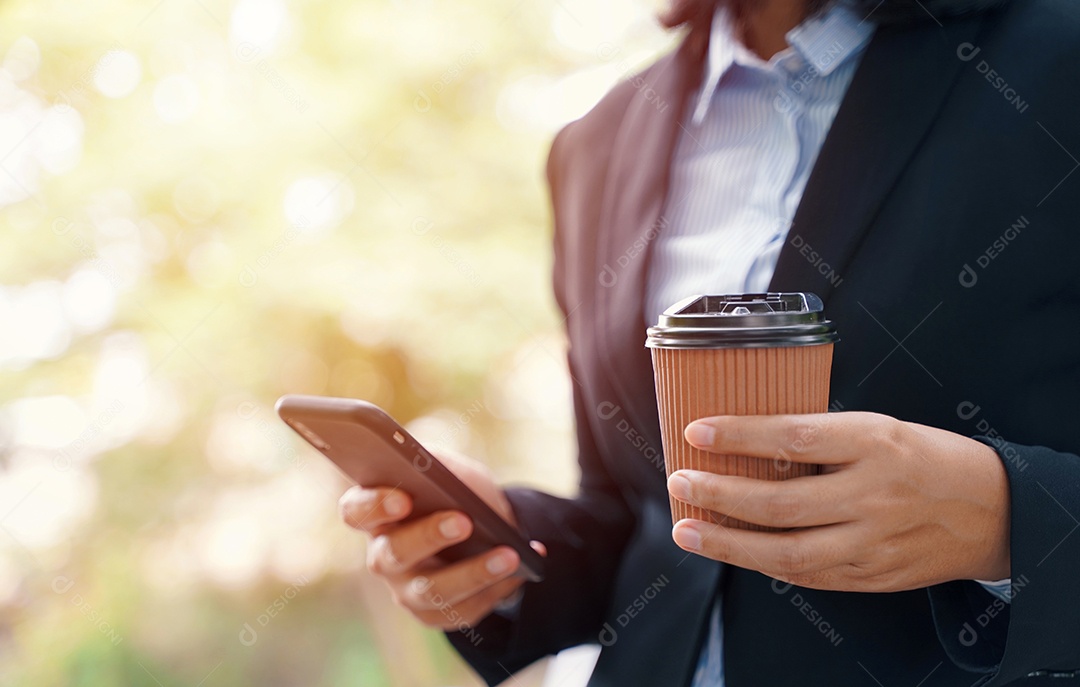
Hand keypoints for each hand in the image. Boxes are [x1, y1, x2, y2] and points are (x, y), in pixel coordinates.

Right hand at [339, 448, 541, 630]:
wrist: (487, 526)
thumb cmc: (458, 491)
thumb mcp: (450, 468)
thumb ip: (436, 464)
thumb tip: (433, 466)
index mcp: (377, 513)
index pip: (355, 511)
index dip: (374, 506)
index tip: (404, 498)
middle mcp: (383, 555)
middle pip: (392, 554)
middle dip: (428, 537)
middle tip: (464, 521)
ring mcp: (405, 589)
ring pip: (430, 590)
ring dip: (473, 572)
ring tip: (509, 555)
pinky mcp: (433, 615)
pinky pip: (461, 611)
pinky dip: (494, 589)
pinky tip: (519, 571)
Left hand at [666, 412, 1010, 591]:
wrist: (991, 511)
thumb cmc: (925, 458)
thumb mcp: (878, 427)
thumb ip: (820, 437)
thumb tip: (747, 439)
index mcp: (875, 443)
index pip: (794, 437)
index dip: (740, 435)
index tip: (697, 431)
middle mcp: (873, 495)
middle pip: (782, 503)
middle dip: (720, 494)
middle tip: (680, 482)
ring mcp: (872, 543)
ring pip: (788, 552)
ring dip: (728, 543)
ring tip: (688, 530)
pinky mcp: (871, 576)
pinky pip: (807, 576)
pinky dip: (762, 564)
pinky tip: (731, 551)